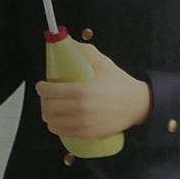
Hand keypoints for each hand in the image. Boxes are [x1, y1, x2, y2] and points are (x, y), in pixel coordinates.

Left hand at [36, 44, 150, 137]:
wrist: (138, 105)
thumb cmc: (122, 86)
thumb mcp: (105, 64)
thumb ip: (86, 52)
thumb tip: (71, 44)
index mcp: (82, 91)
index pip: (50, 92)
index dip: (41, 89)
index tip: (42, 86)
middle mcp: (81, 110)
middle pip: (48, 108)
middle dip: (44, 101)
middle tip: (47, 97)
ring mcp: (83, 124)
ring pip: (52, 123)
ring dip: (48, 115)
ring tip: (51, 109)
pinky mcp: (88, 134)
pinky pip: (63, 133)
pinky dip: (57, 127)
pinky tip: (58, 121)